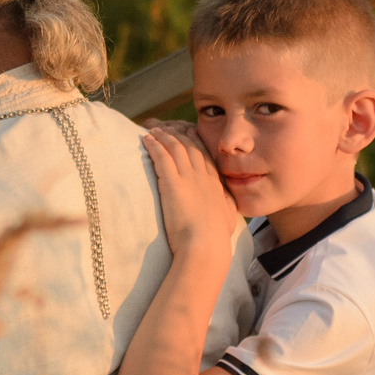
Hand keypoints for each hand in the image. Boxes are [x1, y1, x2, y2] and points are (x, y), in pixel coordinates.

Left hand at [144, 122, 237, 257]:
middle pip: (190, 147)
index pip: (205, 156)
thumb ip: (227, 206)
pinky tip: (146, 139)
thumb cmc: (216, 238)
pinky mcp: (172, 183)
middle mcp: (203, 176)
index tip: (188, 133)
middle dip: (177, 135)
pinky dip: (154, 146)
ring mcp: (188, 178)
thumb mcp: (228, 218)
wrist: (206, 246)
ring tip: (154, 131)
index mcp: (215, 184)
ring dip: (164, 137)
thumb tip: (229, 203)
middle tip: (167, 128)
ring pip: (175, 148)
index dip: (195, 142)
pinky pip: (162, 157)